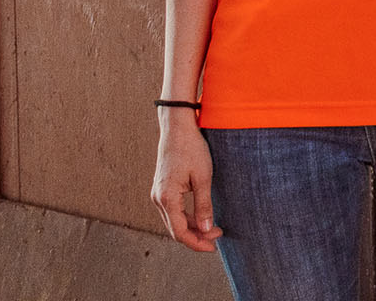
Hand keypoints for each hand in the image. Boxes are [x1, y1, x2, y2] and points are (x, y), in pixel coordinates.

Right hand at [151, 117, 223, 250]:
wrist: (177, 128)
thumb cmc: (191, 149)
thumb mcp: (203, 177)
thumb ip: (204, 205)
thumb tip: (207, 229)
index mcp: (166, 198)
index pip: (180, 232)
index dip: (197, 242)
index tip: (213, 246)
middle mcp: (158, 198)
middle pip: (175, 229)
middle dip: (196, 237)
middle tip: (217, 238)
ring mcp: (157, 193)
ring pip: (173, 220)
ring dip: (192, 227)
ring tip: (213, 229)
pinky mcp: (161, 188)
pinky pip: (172, 210)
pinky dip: (186, 217)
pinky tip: (201, 217)